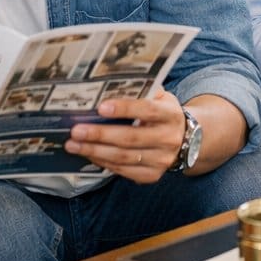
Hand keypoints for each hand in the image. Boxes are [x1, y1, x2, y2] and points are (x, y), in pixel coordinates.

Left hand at [67, 90, 186, 183]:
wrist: (187, 141)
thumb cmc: (164, 114)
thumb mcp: (161, 98)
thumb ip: (143, 92)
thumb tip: (110, 85)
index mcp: (171, 115)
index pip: (148, 111)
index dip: (124, 109)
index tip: (101, 107)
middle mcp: (168, 139)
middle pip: (131, 138)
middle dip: (100, 135)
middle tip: (76, 130)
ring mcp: (161, 160)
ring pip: (123, 157)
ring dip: (95, 151)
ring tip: (73, 145)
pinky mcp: (152, 175)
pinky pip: (123, 170)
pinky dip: (103, 162)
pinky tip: (89, 154)